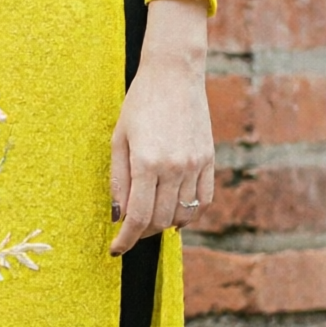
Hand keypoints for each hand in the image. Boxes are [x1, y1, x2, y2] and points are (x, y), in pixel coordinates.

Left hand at [110, 0, 213, 254]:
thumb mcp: (118, 140)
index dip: (126, 239)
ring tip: (148, 223)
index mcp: (146, 163)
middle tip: (128, 234)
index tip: (116, 250)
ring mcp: (195, 165)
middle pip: (159, 219)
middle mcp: (174, 168)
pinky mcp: (209, 160)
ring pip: (183, 214)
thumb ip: (118, 180)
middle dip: (141, 233)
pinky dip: (189, 214)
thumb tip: (117, 215)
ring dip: (163, 224)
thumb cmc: (139, 105)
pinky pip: (203, 200)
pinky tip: (175, 214)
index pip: (137, 216)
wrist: (175, 76)